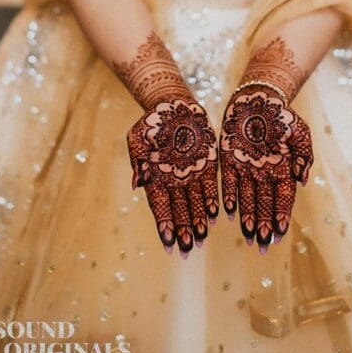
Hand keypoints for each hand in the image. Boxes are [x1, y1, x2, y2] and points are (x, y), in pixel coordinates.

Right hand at [127, 96, 218, 255]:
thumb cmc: (151, 121)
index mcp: (155, 178)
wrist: (173, 103)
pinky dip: (211, 201)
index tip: (167, 243)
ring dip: (197, 221)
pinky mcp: (208, 164)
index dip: (164, 225)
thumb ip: (139, 160)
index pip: (159, 207)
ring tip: (200, 238)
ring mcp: (191, 173)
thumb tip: (137, 183)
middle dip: (182, 230)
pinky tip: (214, 216)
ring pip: (195, 203)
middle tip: (186, 249)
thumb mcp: (139, 138)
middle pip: (178, 210)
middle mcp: (174, 181)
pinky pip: (210, 186)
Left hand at [219, 82, 312, 251]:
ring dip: (248, 218)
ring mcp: (247, 167)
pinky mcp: (230, 160)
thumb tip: (303, 179)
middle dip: (264, 224)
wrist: (258, 96)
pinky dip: (230, 198)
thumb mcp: (299, 131)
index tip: (280, 231)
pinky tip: (229, 214)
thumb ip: (304, 155)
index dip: (282, 214)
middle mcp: (265, 172)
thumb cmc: (282, 114)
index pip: (284, 197)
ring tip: (248, 237)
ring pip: (247, 198)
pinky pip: (230, 183)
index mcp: (283, 168)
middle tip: (262, 245)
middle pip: (265, 204)